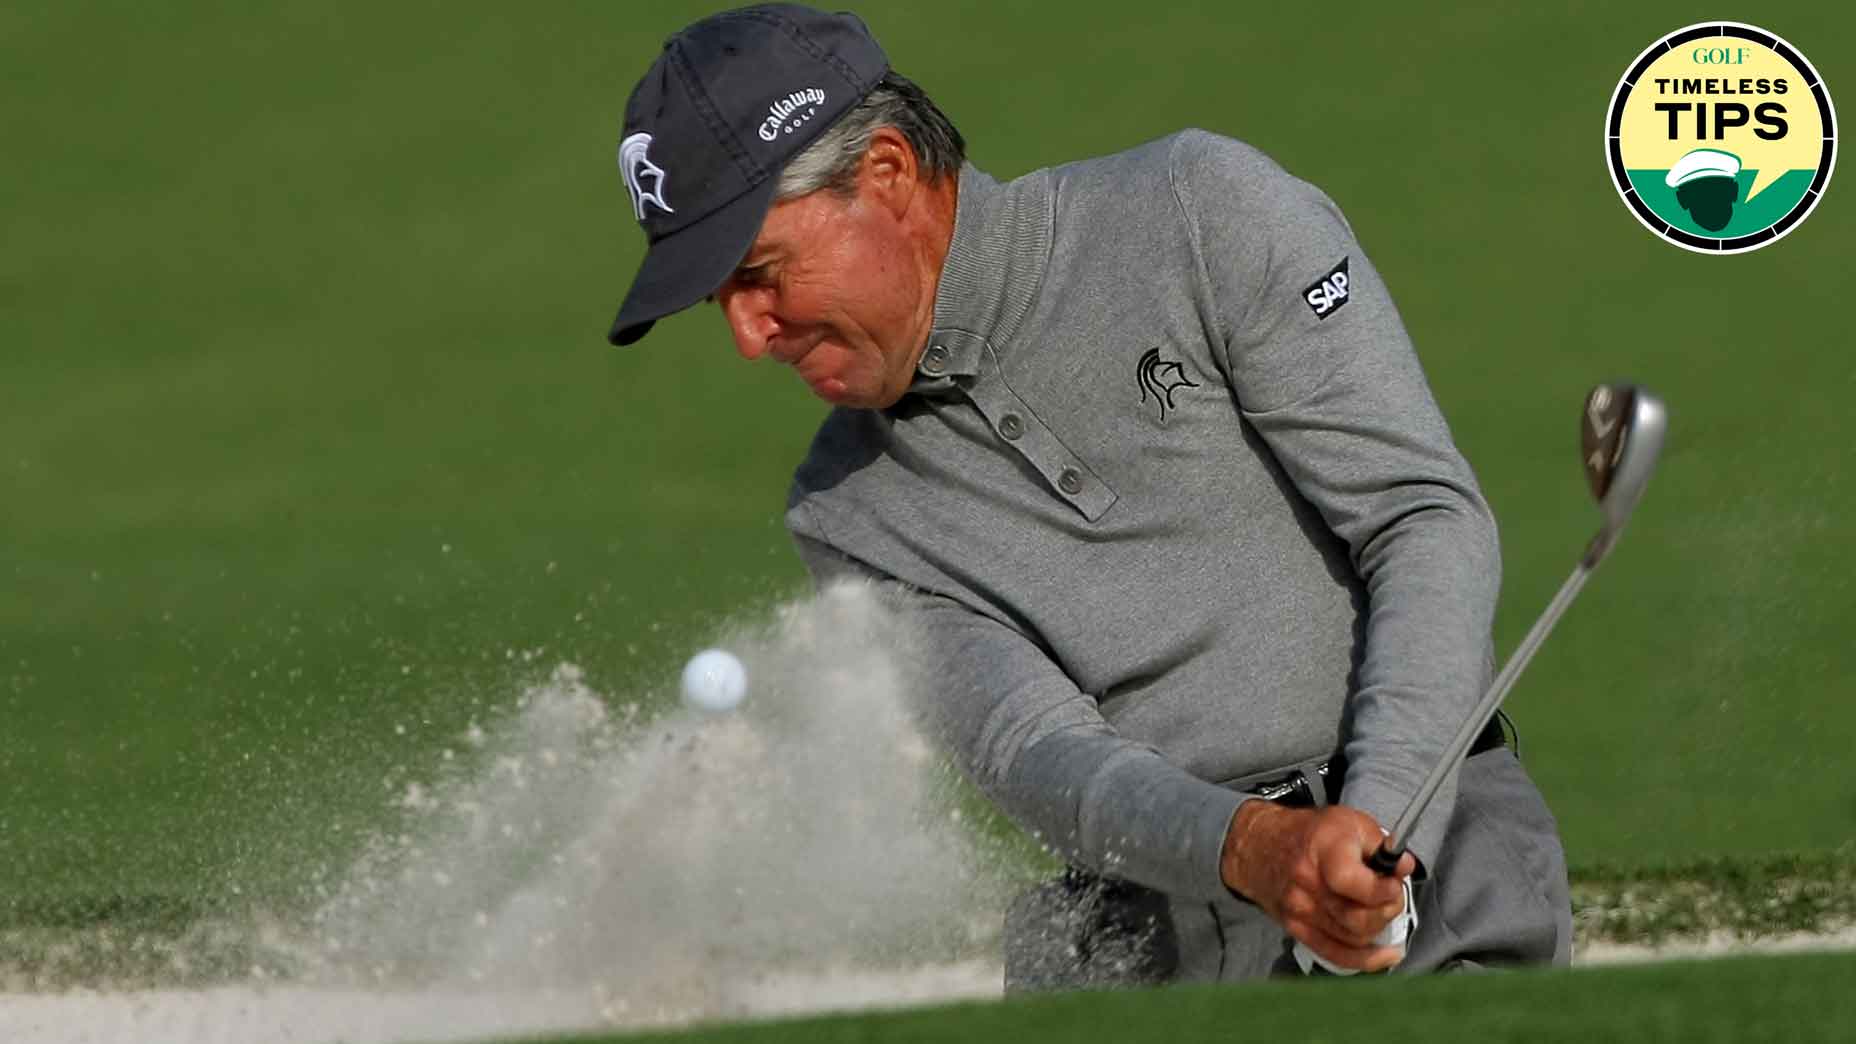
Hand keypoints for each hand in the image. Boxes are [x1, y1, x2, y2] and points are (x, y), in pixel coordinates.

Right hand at [1220, 800, 1417, 972]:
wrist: (1260, 846)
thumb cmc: (1311, 832)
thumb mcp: (1350, 822)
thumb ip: (1381, 844)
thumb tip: (1404, 866)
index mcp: (1322, 850)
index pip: (1352, 882)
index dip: (1382, 889)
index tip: (1394, 882)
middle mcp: (1306, 883)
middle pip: (1358, 919)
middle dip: (1387, 910)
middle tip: (1391, 895)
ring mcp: (1299, 910)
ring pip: (1354, 938)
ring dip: (1377, 928)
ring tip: (1379, 908)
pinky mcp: (1296, 929)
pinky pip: (1337, 955)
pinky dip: (1367, 959)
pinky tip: (1387, 955)